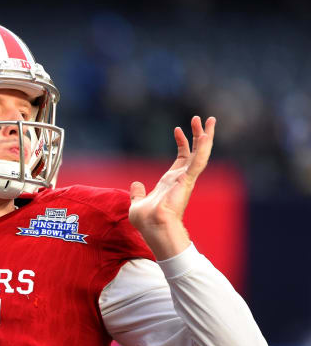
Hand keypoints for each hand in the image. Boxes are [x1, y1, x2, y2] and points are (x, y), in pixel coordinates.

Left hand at [128, 116, 215, 259]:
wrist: (152, 227)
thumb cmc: (146, 221)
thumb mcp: (138, 202)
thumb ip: (138, 193)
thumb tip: (135, 184)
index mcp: (171, 181)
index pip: (181, 158)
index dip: (181, 143)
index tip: (177, 129)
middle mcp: (181, 178)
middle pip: (195, 152)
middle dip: (199, 135)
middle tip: (202, 118)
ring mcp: (186, 179)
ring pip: (200, 153)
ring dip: (205, 136)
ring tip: (209, 120)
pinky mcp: (187, 180)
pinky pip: (198, 162)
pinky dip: (203, 148)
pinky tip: (206, 135)